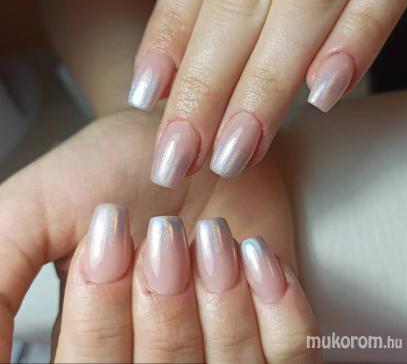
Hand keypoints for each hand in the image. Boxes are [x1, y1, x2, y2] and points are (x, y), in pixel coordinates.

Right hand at [0, 109, 294, 361]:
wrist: (188, 143)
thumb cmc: (113, 169)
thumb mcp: (35, 208)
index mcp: (97, 344)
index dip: (100, 315)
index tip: (110, 235)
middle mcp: (159, 356)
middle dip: (163, 305)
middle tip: (162, 232)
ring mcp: (223, 351)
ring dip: (221, 298)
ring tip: (210, 233)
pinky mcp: (275, 331)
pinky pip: (291, 355)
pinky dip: (279, 308)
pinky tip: (255, 254)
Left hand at [128, 0, 406, 186]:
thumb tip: (168, 60)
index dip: (168, 38)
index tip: (144, 98)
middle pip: (237, 4)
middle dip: (206, 88)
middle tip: (179, 156)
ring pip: (301, 3)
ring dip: (267, 85)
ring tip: (236, 150)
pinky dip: (358, 35)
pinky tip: (324, 93)